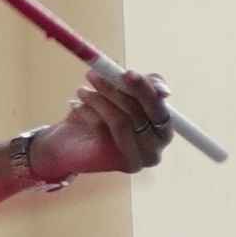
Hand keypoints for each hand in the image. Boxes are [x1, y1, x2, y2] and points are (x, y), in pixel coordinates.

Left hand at [35, 68, 178, 179]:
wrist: (71, 143)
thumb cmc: (105, 114)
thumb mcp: (126, 94)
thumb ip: (146, 85)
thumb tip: (164, 92)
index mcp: (163, 133)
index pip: (160, 111)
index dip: (145, 91)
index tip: (127, 73)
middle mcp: (155, 151)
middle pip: (140, 116)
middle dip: (116, 91)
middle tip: (94, 75)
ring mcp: (136, 160)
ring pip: (121, 122)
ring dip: (98, 100)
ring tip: (82, 91)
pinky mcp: (114, 163)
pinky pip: (102, 131)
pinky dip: (87, 112)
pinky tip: (76, 106)